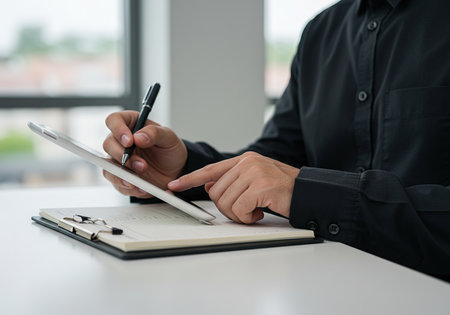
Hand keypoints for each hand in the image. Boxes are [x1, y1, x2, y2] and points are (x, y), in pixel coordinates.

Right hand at [102, 110, 186, 197]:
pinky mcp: (120, 176)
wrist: (175, 169)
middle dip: (123, 156)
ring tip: (140, 179)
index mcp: (130, 124)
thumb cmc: (169, 149)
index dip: (118, 130)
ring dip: (123, 174)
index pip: (114, 120)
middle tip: (142, 165)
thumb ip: (154, 133)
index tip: (129, 141)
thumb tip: (138, 137)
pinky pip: (116, 182)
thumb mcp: (168, 137)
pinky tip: (141, 188)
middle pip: (108, 144)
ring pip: (108, 166)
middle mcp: (120, 141)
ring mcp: (118, 159)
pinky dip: (128, 187)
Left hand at [168, 152, 299, 223]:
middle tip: (245, 210)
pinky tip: (260, 213)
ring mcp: (254, 173)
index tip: (175, 186)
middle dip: (227, 208)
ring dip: (239, 214)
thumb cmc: (282, 190)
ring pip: (226, 202)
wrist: (308, 193)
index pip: (211, 170)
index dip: (190, 179)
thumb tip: (210, 186)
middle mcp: (248, 163)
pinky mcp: (261, 186)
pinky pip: (239, 209)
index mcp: (245, 160)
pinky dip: (248, 217)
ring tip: (255, 211)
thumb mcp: (256, 181)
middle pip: (216, 192)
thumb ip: (233, 181)